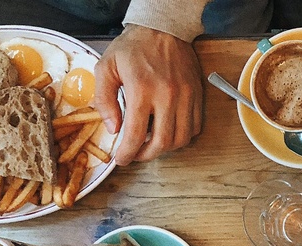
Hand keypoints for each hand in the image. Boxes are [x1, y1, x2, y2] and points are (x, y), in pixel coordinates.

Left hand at [94, 24, 203, 164]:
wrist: (163, 29)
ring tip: (151, 144)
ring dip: (165, 148)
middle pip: (162, 143)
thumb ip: (104, 99)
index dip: (127, 153)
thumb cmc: (133, 48)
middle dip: (146, 155)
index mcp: (141, 89)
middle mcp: (167, 96)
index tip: (121, 159)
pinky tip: (168, 131)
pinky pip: (194, 128)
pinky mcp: (197, 97)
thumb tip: (113, 129)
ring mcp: (186, 97)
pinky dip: (181, 137)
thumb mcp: (106, 67)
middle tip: (135, 154)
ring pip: (181, 139)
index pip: (135, 134)